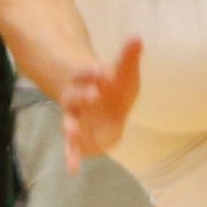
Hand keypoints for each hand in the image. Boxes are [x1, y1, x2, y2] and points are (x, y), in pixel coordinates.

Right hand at [60, 39, 142, 172]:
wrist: (105, 104)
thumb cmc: (115, 87)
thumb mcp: (126, 73)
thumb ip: (128, 58)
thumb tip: (137, 37)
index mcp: (89, 80)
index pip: (87, 72)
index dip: (92, 72)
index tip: (102, 71)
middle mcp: (78, 98)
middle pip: (75, 96)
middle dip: (82, 96)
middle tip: (94, 96)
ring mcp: (75, 117)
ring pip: (69, 122)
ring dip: (71, 128)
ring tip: (73, 135)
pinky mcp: (77, 136)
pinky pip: (72, 147)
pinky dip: (72, 156)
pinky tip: (73, 169)